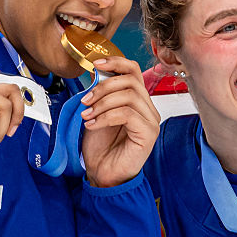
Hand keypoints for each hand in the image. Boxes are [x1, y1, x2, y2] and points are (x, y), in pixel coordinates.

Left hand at [79, 57, 160, 187]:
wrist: (102, 173)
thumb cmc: (101, 146)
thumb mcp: (98, 112)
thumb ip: (102, 93)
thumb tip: (97, 72)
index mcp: (138, 101)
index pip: (134, 71)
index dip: (116, 62)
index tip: (95, 64)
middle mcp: (148, 109)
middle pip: (131, 81)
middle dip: (103, 87)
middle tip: (86, 101)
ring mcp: (151, 121)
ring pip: (129, 96)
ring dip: (102, 103)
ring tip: (87, 115)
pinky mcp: (148, 134)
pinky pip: (127, 114)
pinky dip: (105, 116)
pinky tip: (92, 125)